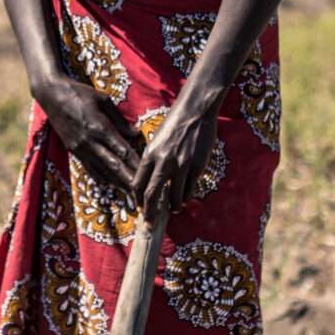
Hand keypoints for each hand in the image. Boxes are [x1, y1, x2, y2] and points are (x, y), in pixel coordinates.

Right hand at [37, 75, 141, 193]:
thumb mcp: (103, 100)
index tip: (148, 174)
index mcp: (100, 128)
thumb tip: (135, 134)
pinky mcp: (73, 150)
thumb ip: (119, 120)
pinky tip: (110, 184)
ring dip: (117, 183)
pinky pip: (89, 168)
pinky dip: (101, 177)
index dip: (136, 165)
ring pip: (102, 171)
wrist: (51, 95)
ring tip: (130, 194)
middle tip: (142, 193)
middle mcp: (90, 142)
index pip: (123, 151)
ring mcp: (80, 148)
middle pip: (114, 166)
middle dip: (129, 180)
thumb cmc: (80, 93)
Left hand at [135, 92, 218, 219]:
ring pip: (173, 196)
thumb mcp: (156, 141)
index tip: (140, 208)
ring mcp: (181, 165)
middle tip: (151, 223)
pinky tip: (185, 198)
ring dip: (173, 206)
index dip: (138, 199)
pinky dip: (186, 197)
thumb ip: (152, 160)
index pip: (138, 184)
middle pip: (152, 195)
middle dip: (150, 212)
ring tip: (174, 209)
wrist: (195, 112)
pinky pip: (189, 189)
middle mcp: (163, 161)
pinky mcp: (196, 166)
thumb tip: (150, 181)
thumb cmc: (174, 124)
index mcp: (149, 154)